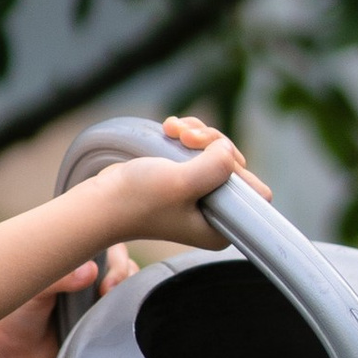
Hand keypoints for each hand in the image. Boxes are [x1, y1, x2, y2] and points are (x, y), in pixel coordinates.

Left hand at [0, 245, 137, 357]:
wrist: (10, 352)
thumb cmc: (15, 311)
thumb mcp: (33, 288)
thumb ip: (58, 278)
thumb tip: (90, 272)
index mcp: (71, 257)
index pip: (103, 239)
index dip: (111, 250)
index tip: (104, 268)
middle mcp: (88, 274)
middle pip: (122, 261)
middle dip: (123, 271)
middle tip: (109, 289)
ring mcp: (97, 298)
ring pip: (127, 287)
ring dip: (128, 292)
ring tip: (110, 304)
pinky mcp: (102, 322)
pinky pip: (125, 315)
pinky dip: (127, 314)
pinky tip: (117, 320)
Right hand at [97, 117, 267, 252]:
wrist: (103, 199)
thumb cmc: (137, 200)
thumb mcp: (182, 184)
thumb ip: (215, 167)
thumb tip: (227, 149)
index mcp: (221, 229)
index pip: (255, 192)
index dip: (235, 168)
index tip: (207, 158)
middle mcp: (215, 215)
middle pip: (236, 165)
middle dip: (212, 145)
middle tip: (186, 138)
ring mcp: (200, 195)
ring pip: (217, 152)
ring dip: (197, 134)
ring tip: (173, 130)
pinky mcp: (185, 179)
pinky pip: (199, 148)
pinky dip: (187, 134)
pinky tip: (170, 129)